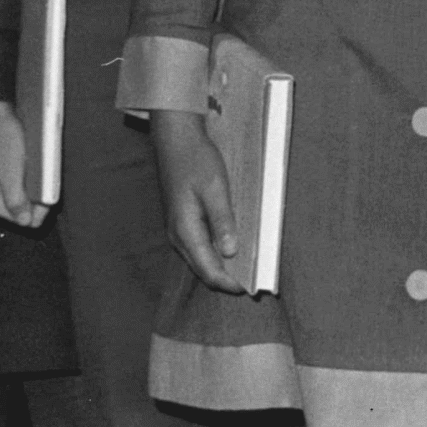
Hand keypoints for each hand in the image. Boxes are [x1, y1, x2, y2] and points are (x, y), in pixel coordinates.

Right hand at [0, 101, 46, 227]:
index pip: (21, 221)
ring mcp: (0, 188)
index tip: (49, 194)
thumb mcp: (10, 170)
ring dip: (38, 189)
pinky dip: (34, 180)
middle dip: (39, 199)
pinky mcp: (6, 177)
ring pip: (26, 199)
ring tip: (41, 170)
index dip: (39, 211)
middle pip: (25, 212)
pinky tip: (36, 167)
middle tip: (46, 178)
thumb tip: (24, 222)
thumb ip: (15, 198)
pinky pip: (24, 186)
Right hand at [151, 109, 246, 293]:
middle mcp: (178, 235)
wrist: (175, 139)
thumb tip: (231, 251)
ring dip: (221, 264)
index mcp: (185, 230)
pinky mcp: (182, 220)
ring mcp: (178, 229)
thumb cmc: (195, 160)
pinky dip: (215, 250)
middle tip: (251, 279)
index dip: (228, 282)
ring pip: (200, 258)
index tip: (249, 287)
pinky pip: (199, 245)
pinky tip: (231, 244)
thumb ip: (222, 220)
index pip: (208, 270)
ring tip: (245, 265)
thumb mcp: (215, 188)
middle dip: (226, 277)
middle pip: (203, 268)